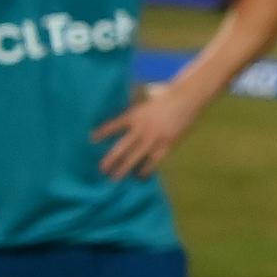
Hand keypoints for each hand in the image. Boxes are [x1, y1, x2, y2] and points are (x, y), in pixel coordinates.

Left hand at [93, 79, 208, 178]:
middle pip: (121, 148)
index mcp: (133, 116)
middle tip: (102, 169)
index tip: (91, 139)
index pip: (113, 126)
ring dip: (124, 168)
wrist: (185, 100)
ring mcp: (153, 138)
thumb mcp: (144, 102)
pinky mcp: (166, 144)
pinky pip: (153, 161)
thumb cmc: (165, 98)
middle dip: (110, 160)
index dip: (102, 133)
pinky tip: (140, 176)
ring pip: (135, 157)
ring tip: (115, 178)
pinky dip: (146, 169)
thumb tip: (121, 119)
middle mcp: (140, 129)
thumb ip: (133, 112)